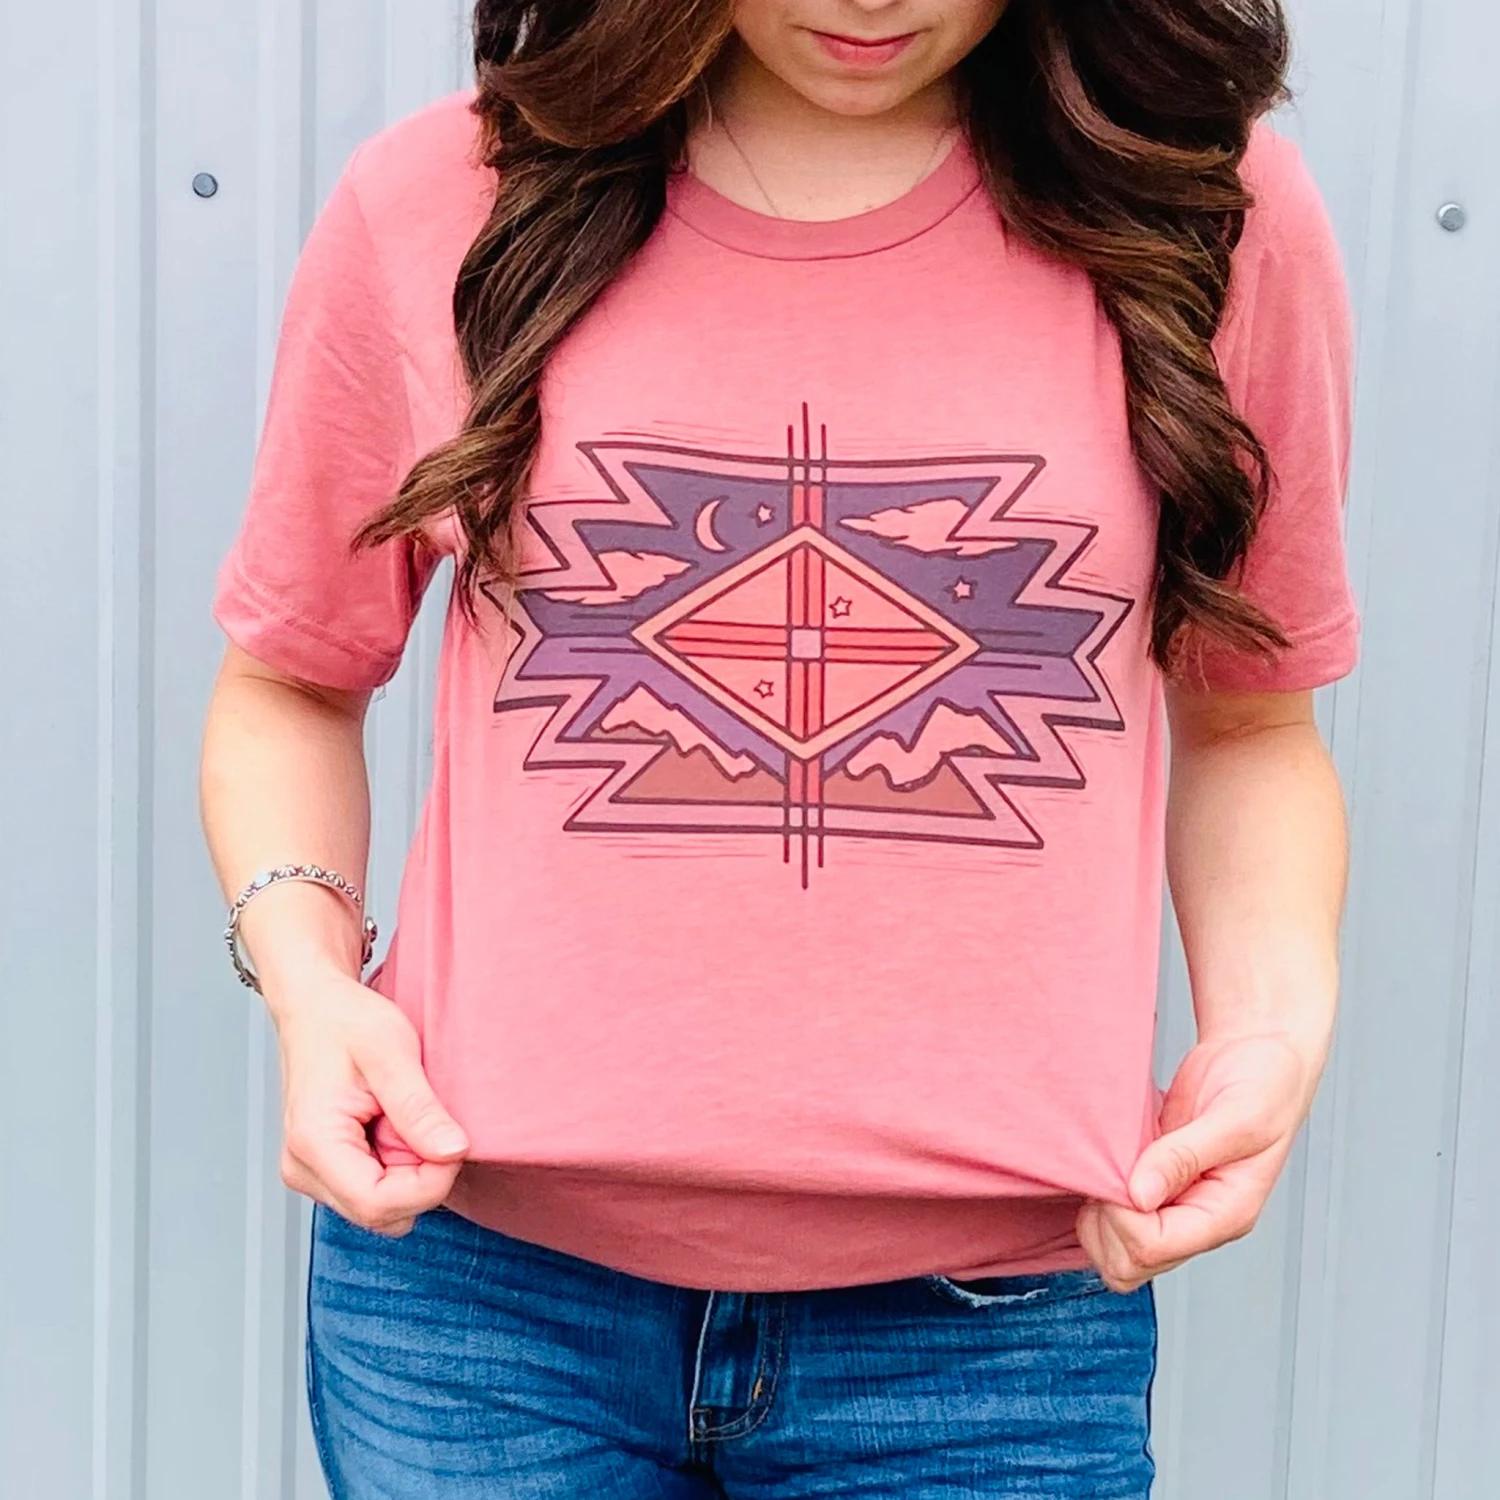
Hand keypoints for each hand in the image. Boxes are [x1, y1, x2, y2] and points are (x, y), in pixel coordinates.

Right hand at [273, 966, 468, 1236]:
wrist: (315, 1006)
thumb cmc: (345, 1021)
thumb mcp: (392, 1052)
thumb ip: (419, 1107)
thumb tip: (453, 1152)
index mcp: (314, 1143)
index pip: (378, 1204)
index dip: (429, 1184)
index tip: (453, 1144)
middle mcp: (304, 1169)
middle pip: (382, 1213)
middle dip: (421, 1179)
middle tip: (429, 1124)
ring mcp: (313, 1172)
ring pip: (382, 1208)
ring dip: (410, 1172)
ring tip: (404, 1118)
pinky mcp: (327, 1168)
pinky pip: (375, 1190)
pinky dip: (397, 1166)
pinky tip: (394, 1126)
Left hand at [1077, 1031, 1324, 1292]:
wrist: (1260, 1058)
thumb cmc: (1265, 1086)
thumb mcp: (1236, 1117)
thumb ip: (1186, 1154)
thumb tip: (1140, 1194)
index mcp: (1225, 1214)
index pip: (1153, 1247)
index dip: (1121, 1215)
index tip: (1120, 1170)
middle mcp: (1197, 1220)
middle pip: (1128, 1264)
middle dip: (1103, 1222)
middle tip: (1109, 1169)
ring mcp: (1174, 1206)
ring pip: (1114, 1247)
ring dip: (1095, 1212)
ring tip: (1107, 1163)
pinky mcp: (1154, 1185)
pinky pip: (1112, 1216)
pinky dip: (1096, 1194)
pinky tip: (1106, 1160)